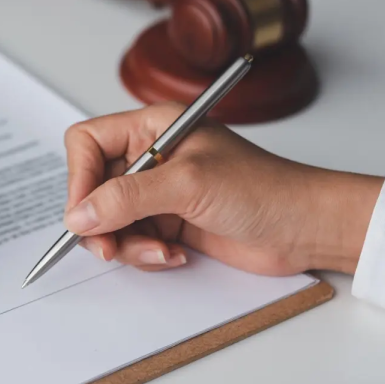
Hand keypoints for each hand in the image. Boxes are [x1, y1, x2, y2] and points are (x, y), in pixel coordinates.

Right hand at [62, 103, 383, 274]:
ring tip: (160, 251)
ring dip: (127, 244)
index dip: (79, 178)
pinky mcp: (168, 224)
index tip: (84, 213)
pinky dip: (146, 255)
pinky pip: (132, 242)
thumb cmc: (264, 188)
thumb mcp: (188, 185)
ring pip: (109, 222)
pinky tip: (175, 255)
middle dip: (100, 222)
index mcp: (152, 128)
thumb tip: (79, 215)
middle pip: (93, 188)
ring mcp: (158, 193)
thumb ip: (127, 198)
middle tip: (110, 247)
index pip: (88, 144)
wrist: (305, 227)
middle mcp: (150, 158)